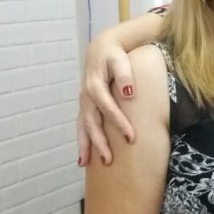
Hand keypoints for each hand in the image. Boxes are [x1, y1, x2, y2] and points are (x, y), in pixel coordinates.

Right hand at [77, 35, 135, 165]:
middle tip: (108, 160)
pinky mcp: (86, 105)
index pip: (107, 108)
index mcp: (95, 86)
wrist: (101, 49)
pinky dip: (82, 140)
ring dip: (85, 145)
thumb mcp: (120, 60)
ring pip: (82, 127)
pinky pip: (82, 125)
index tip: (131, 137)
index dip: (119, 123)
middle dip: (99, 142)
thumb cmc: (114, 55)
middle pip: (91, 123)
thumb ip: (125, 75)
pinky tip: (83, 156)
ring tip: (85, 164)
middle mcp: (86, 96)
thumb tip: (128, 93)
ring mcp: (84, 102)